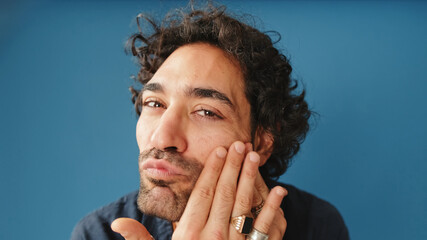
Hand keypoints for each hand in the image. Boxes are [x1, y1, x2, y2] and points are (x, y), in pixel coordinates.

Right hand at [111, 141, 286, 239]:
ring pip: (243, 205)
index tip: (219, 151)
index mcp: (189, 235)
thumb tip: (117, 224)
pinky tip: (281, 191)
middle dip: (232, 166)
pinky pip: (264, 229)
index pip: (203, 195)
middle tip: (240, 143)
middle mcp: (213, 238)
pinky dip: (273, 209)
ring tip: (254, 157)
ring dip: (251, 179)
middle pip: (224, 194)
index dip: (212, 171)